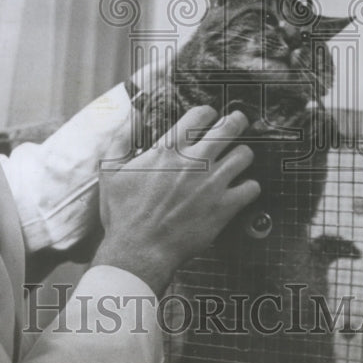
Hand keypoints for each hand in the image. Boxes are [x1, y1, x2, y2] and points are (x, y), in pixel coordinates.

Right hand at [90, 106, 259, 294]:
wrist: (139, 251)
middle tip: (239, 120)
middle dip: (237, 120)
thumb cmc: (124, 215)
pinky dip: (249, 186)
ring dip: (242, 154)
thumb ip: (119, 143)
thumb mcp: (111, 173)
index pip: (199, 115)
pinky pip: (251, 188)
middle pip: (229, 127)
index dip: (208, 112)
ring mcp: (212, 183)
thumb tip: (128, 120)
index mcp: (169, 150)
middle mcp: (195, 161)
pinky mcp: (224, 207)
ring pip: (244, 154)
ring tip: (239, 157)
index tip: (209, 116)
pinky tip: (243, 188)